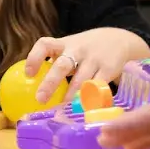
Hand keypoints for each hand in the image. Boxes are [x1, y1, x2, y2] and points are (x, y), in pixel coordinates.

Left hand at [23, 28, 149, 101]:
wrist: (120, 40)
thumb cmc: (86, 50)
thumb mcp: (71, 48)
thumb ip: (55, 61)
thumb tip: (30, 85)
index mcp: (65, 44)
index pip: (45, 44)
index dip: (34, 58)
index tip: (28, 73)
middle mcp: (78, 50)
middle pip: (62, 65)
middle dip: (50, 82)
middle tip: (40, 99)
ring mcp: (94, 60)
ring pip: (81, 79)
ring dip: (70, 95)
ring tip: (62, 107)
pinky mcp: (109, 70)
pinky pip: (97, 87)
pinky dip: (90, 98)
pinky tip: (83, 108)